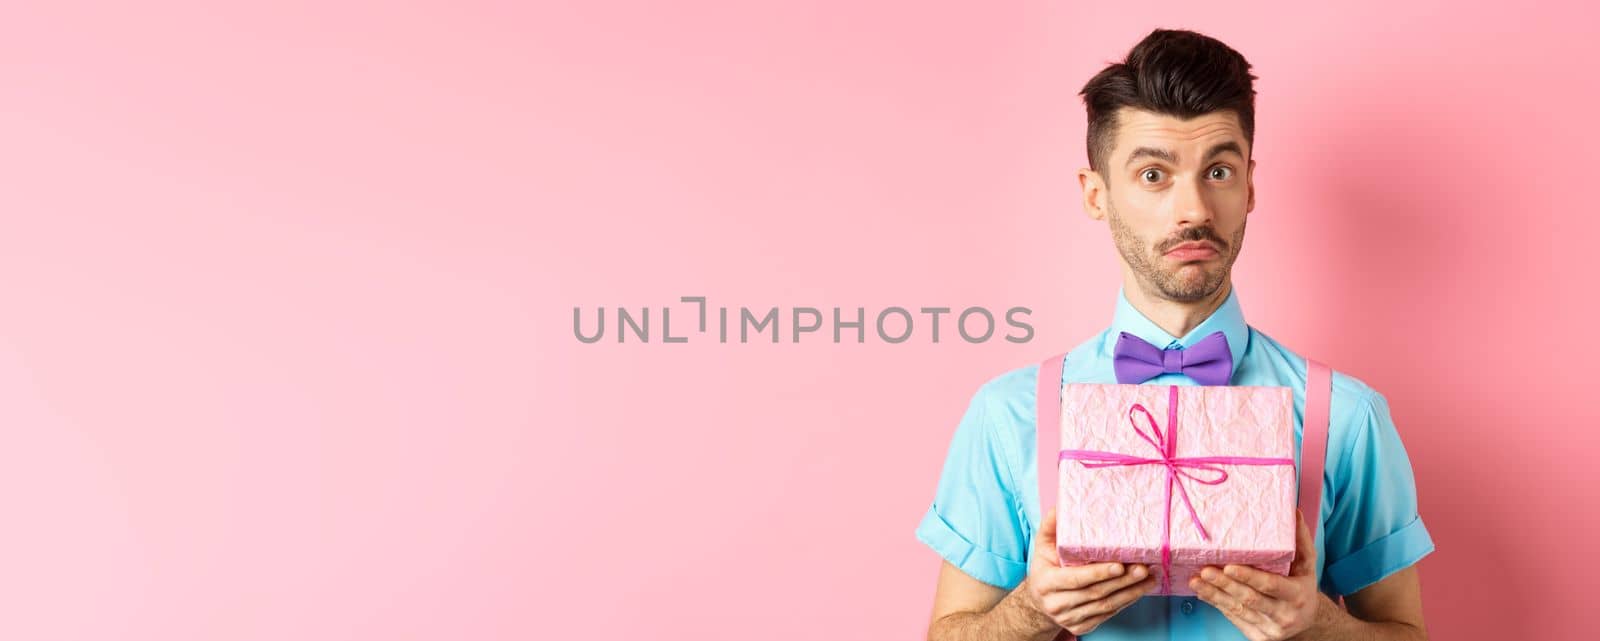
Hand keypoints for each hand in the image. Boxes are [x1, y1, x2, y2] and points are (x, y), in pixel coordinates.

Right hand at [1023, 507, 1158, 636]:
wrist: (1038, 602)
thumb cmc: (1045, 569)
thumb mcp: (1042, 547)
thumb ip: (1050, 527)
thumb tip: (1060, 507)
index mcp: (1046, 583)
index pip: (1075, 579)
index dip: (1098, 573)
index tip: (1119, 565)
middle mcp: (1056, 604)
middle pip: (1095, 593)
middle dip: (1122, 581)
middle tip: (1143, 568)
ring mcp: (1070, 618)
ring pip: (1105, 606)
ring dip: (1130, 592)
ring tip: (1149, 578)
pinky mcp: (1082, 627)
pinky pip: (1108, 614)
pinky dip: (1126, 602)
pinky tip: (1138, 590)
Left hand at [1190, 509, 1322, 640]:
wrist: (1308, 621)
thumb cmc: (1302, 585)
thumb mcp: (1307, 564)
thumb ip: (1300, 539)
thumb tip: (1295, 511)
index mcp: (1297, 595)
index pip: (1271, 585)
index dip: (1249, 577)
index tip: (1229, 566)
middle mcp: (1284, 614)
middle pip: (1249, 599)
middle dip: (1225, 584)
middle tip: (1205, 570)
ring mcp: (1270, 629)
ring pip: (1237, 610)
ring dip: (1214, 594)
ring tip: (1195, 581)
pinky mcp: (1258, 637)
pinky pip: (1234, 618)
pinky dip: (1217, 604)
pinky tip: (1203, 592)